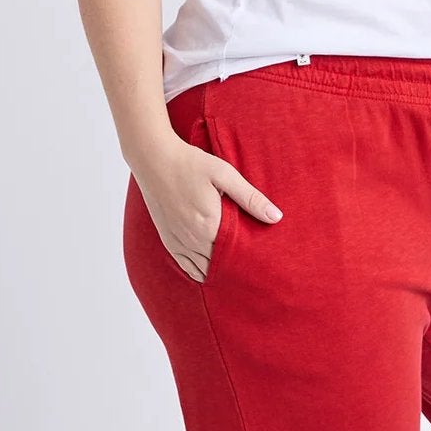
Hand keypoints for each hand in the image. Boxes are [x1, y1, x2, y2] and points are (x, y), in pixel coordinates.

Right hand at [133, 133, 280, 283]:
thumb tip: (276, 217)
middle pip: (219, 265)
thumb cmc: (191, 163)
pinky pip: (184, 265)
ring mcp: (178, 240)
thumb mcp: (225, 175)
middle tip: (252, 270)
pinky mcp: (167, 238)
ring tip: (234, 271)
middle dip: (235, 268)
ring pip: (202, 269)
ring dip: (217, 270)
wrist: (153, 158)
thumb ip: (250, 198)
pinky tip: (208, 271)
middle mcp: (192, 238)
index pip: (234, 255)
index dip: (248, 261)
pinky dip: (197, 271)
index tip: (260, 262)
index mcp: (209, 225)